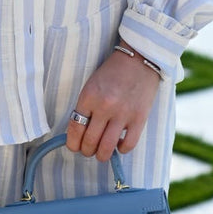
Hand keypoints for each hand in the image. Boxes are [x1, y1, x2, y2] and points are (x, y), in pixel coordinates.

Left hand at [64, 47, 160, 162]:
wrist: (140, 58)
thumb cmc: (112, 72)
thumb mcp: (92, 86)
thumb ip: (86, 108)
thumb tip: (80, 134)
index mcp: (88, 96)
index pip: (75, 129)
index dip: (72, 143)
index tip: (74, 147)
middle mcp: (104, 106)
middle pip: (89, 141)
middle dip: (86, 151)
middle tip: (88, 150)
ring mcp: (123, 113)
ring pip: (107, 148)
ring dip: (101, 155)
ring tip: (102, 153)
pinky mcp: (140, 118)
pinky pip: (128, 145)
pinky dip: (122, 149)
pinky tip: (120, 144)